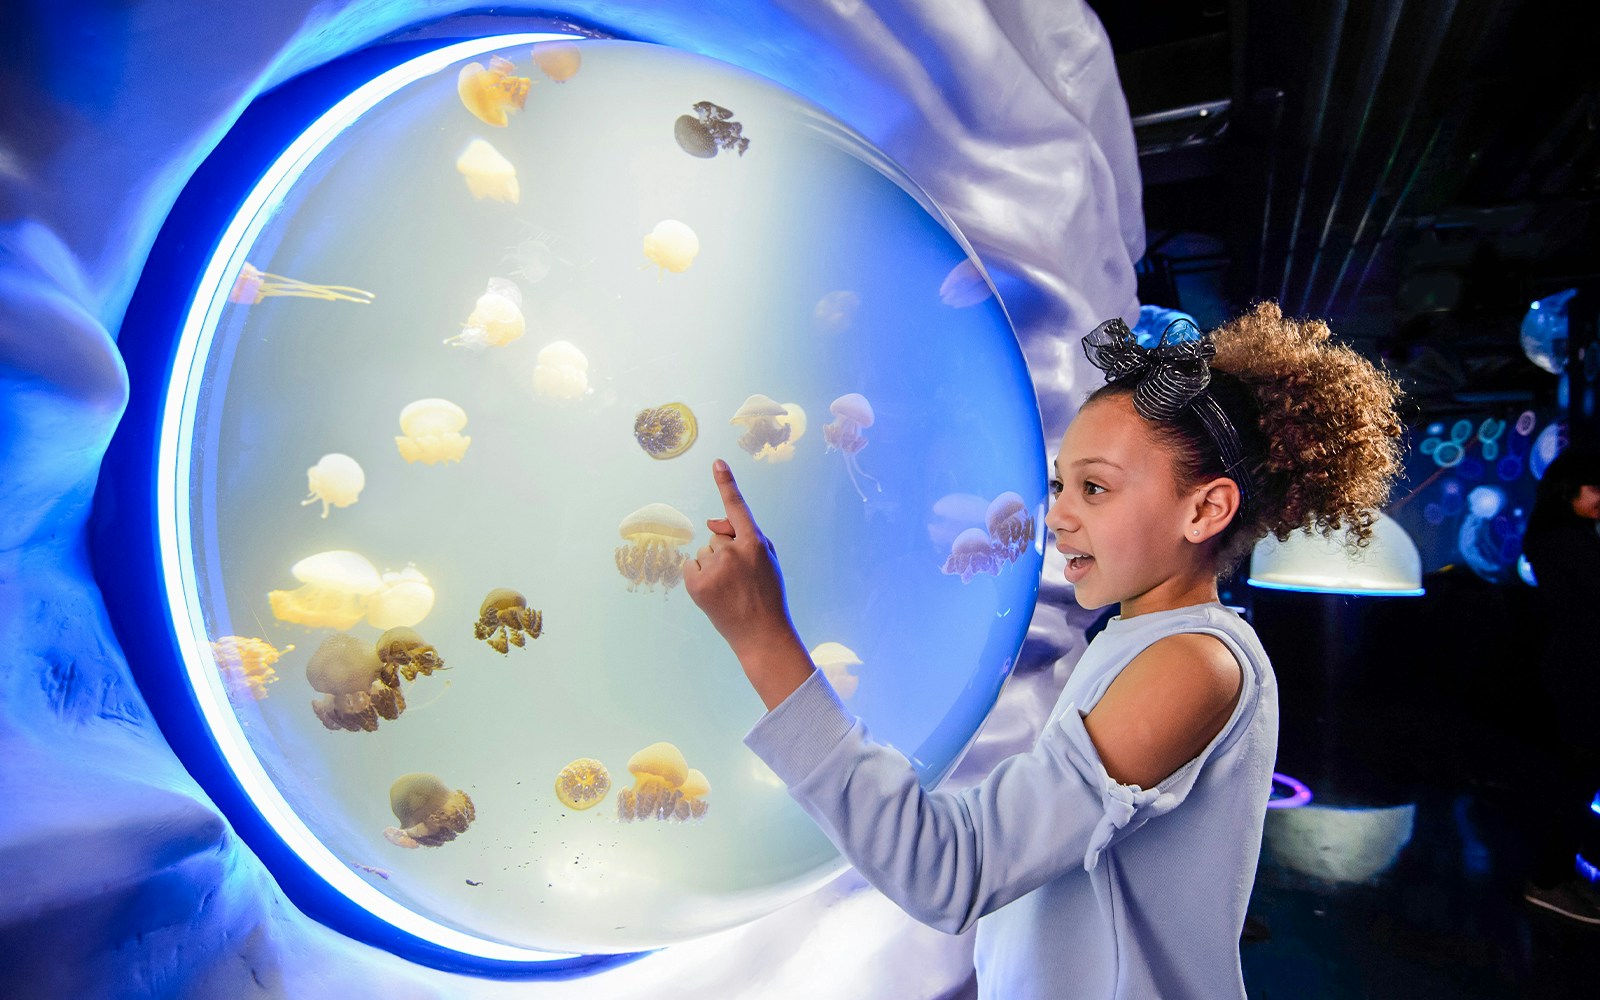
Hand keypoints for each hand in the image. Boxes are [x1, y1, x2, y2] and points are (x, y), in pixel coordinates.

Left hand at [683, 459, 813, 708]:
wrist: (760, 633)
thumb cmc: (766, 592)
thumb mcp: (767, 559)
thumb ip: (744, 534)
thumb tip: (710, 523)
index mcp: (755, 543)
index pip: (737, 507)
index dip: (727, 483)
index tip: (716, 462)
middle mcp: (732, 552)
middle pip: (717, 536)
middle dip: (725, 550)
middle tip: (739, 577)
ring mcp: (713, 568)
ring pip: (704, 552)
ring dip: (713, 565)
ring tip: (729, 588)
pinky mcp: (696, 584)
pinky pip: (691, 565)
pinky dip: (699, 576)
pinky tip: (715, 592)